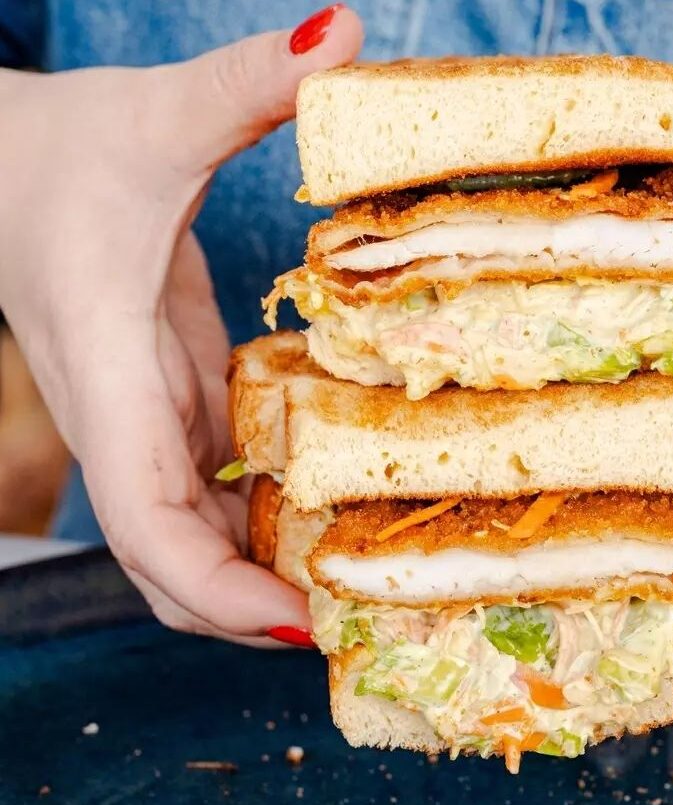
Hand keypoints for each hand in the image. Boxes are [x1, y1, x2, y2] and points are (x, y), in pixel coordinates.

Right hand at [0, 6, 363, 643]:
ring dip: (258, 570)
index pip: (147, 519)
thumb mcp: (160, 115)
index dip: (214, 589)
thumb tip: (340, 29)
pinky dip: (261, 515)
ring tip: (357, 581)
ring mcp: (147, 416)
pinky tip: (331, 511)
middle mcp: (124, 416)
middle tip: (350, 619)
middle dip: (244, 608)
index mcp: (108, 369)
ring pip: (188, 535)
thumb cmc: (58, 150)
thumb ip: (246, 83)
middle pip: (168, 563)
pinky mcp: (172, 398)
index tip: (294, 621)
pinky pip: (213, 487)